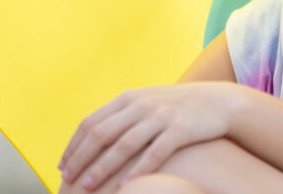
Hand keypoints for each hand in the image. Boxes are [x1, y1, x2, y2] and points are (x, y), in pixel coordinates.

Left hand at [58, 82, 241, 190]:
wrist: (219, 101)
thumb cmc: (179, 107)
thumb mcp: (148, 102)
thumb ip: (123, 114)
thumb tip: (93, 135)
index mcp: (129, 98)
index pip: (91, 122)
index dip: (73, 146)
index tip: (62, 167)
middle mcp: (142, 105)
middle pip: (102, 134)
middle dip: (81, 159)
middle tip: (69, 180)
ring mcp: (161, 116)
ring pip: (123, 145)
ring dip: (102, 168)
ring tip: (87, 187)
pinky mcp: (181, 129)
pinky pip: (155, 152)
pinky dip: (138, 170)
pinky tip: (126, 185)